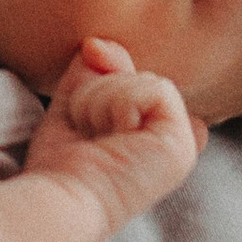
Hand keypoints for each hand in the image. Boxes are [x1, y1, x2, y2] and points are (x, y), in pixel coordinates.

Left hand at [20, 38, 203, 238]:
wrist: (59, 197)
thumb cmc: (61, 164)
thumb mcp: (76, 103)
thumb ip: (93, 70)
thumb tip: (97, 44)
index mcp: (153, 140)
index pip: (154, 88)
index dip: (119, 80)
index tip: (92, 119)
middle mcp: (172, 144)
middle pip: (139, 75)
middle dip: (99, 92)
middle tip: (87, 132)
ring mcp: (182, 147)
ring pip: (145, 79)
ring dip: (103, 99)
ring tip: (95, 137)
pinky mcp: (182, 145)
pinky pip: (155, 89)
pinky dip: (119, 103)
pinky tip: (111, 137)